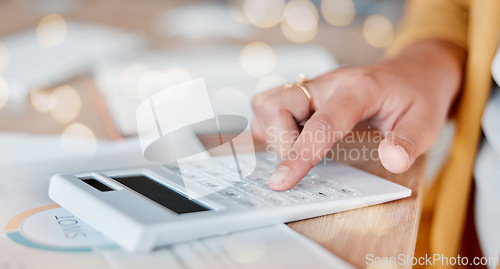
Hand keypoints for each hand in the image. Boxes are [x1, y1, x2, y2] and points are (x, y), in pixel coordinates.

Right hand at [251, 40, 465, 190]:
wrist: (413, 73)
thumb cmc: (417, 97)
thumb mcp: (427, 122)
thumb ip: (408, 142)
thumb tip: (392, 161)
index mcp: (358, 89)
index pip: (322, 123)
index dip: (299, 154)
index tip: (281, 182)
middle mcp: (328, 84)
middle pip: (277, 104)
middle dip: (279, 141)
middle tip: (301, 162)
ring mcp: (313, 87)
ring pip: (267, 102)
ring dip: (273, 132)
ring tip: (298, 150)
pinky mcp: (305, 94)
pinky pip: (271, 106)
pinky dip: (272, 127)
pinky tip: (291, 141)